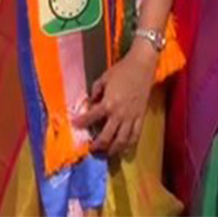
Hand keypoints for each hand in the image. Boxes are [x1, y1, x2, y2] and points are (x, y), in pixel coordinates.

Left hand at [73, 40, 155, 156]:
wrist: (143, 64)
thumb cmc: (122, 69)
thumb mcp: (104, 78)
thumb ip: (95, 92)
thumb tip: (91, 103)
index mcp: (108, 103)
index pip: (90, 118)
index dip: (80, 123)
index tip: (74, 125)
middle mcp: (119, 114)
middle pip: (106, 137)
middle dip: (97, 146)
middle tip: (91, 149)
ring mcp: (131, 117)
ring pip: (122, 140)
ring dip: (113, 149)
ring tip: (107, 153)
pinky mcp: (141, 116)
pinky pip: (136, 134)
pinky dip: (130, 144)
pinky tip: (124, 147)